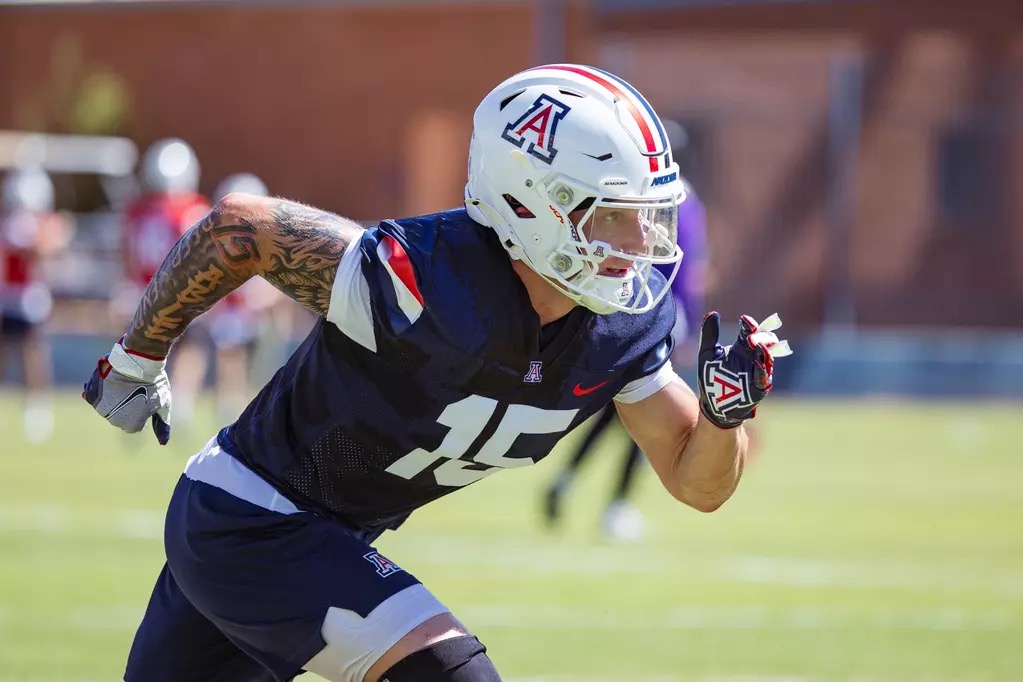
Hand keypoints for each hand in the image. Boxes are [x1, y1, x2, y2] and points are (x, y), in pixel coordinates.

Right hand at [83, 340, 171, 443]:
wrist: (137, 362)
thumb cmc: (154, 383)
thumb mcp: (163, 404)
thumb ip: (162, 425)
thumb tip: (163, 443)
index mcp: (131, 425)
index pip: (134, 425)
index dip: (142, 411)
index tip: (145, 398)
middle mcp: (113, 420)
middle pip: (119, 417)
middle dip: (127, 406)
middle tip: (136, 390)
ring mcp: (100, 408)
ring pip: (107, 407)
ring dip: (114, 398)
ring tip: (125, 384)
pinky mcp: (92, 394)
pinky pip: (95, 396)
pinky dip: (101, 390)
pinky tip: (111, 381)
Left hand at [697, 312, 791, 428]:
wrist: (713, 404)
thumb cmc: (711, 377)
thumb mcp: (707, 354)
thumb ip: (709, 334)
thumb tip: (713, 313)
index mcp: (741, 347)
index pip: (748, 332)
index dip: (749, 325)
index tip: (745, 320)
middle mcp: (752, 357)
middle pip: (763, 342)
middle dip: (761, 337)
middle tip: (752, 336)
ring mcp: (758, 372)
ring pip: (767, 358)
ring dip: (764, 351)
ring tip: (758, 346)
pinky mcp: (760, 387)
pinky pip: (764, 378)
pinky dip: (762, 371)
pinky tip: (759, 364)